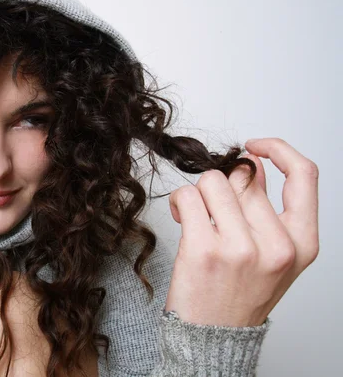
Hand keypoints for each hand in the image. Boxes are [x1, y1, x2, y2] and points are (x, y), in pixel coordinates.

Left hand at [164, 137, 319, 326]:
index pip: (304, 175)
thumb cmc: (239, 294)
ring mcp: (241, 248)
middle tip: (215, 212)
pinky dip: (179, 201)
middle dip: (223, 187)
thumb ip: (266, 209)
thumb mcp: (271, 255)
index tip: (255, 147)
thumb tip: (252, 164)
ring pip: (212, 181)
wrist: (214, 337)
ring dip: (199, 194)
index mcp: (301, 244)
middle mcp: (277, 245)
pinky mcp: (204, 249)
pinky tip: (182, 217)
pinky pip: (187, 196)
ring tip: (198, 217)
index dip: (279, 150)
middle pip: (243, 177)